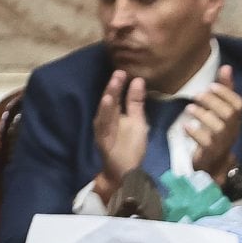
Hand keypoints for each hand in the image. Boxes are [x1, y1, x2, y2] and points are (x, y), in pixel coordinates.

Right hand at [92, 70, 149, 197]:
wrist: (126, 171)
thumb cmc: (131, 146)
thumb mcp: (137, 121)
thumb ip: (136, 102)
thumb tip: (139, 80)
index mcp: (115, 114)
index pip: (117, 96)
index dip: (119, 84)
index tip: (124, 71)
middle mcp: (107, 119)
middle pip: (110, 101)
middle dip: (114, 88)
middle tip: (119, 72)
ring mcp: (103, 130)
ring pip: (105, 112)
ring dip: (108, 98)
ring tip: (112, 85)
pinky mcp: (102, 140)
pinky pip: (103, 126)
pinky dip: (104, 114)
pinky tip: (107, 102)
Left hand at [187, 64, 241, 178]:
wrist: (212, 162)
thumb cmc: (215, 131)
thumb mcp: (220, 110)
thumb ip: (225, 90)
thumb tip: (227, 67)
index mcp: (236, 120)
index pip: (238, 104)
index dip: (226, 93)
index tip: (211, 86)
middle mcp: (232, 131)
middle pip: (228, 114)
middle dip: (211, 102)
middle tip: (196, 96)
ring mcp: (222, 142)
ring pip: (217, 127)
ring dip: (202, 115)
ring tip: (189, 108)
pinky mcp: (210, 152)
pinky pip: (205, 141)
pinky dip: (194, 131)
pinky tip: (186, 126)